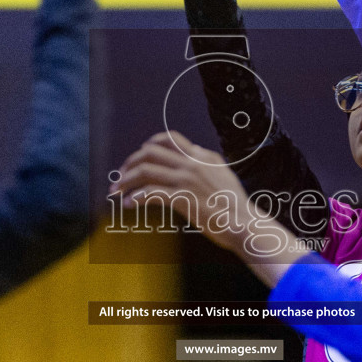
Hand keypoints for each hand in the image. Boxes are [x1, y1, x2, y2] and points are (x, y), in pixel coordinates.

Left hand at [111, 132, 306, 283]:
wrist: (243, 224)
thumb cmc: (234, 204)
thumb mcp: (223, 173)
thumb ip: (207, 161)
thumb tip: (196, 150)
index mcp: (200, 156)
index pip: (169, 138)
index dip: (148, 146)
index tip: (137, 159)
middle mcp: (192, 164)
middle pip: (150, 152)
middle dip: (130, 162)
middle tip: (120, 176)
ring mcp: (186, 180)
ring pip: (145, 171)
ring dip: (126, 181)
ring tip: (117, 192)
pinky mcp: (182, 199)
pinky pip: (150, 193)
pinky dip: (135, 198)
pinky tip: (129, 205)